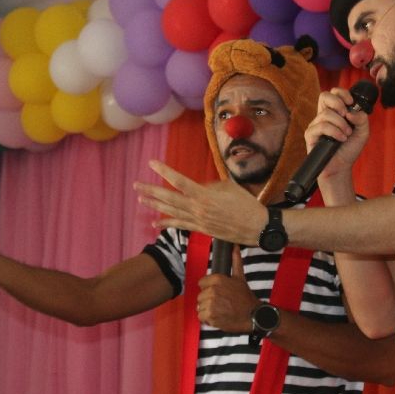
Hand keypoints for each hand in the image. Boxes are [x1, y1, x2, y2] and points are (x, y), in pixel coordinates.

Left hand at [134, 161, 266, 245]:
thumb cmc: (246, 203)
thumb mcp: (229, 187)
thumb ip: (210, 185)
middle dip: (152, 191)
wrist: (257, 226)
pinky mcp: (202, 230)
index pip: (179, 181)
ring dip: (155, 206)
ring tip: (141, 199)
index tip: (152, 163)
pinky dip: (167, 224)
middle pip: (170, 198)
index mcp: (205, 195)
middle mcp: (198, 208)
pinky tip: (155, 224)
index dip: (164, 171)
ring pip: (172, 212)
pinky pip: (181, 225)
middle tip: (137, 185)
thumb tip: (198, 187)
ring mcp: (199, 221)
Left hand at [195, 247, 261, 332]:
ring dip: (208, 310)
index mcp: (217, 279)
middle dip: (208, 300)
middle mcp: (212, 290)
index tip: (218, 293)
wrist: (252, 315)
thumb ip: (235, 261)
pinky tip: (218, 317)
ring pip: (200, 307)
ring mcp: (211, 304)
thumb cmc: (245, 297)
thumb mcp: (240, 277)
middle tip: (221, 303)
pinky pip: (201, 317)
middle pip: (200, 296)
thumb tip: (235, 246)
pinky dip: (208, 319)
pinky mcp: (211, 316)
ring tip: (220, 310)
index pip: (202, 283)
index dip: (209, 289)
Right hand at [305, 86, 370, 181]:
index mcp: (335, 112)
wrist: (341, 167)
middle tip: (346, 114)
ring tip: (347, 135)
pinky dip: (334, 132)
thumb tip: (351, 112)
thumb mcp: (363, 132)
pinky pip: (321, 126)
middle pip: (324, 96)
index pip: (334, 93)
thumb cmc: (349, 149)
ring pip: (326, 113)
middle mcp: (324, 116)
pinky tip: (341, 139)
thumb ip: (362, 119)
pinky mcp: (310, 135)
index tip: (351, 103)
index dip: (342, 93)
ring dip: (340, 124)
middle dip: (338, 102)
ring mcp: (316, 124)